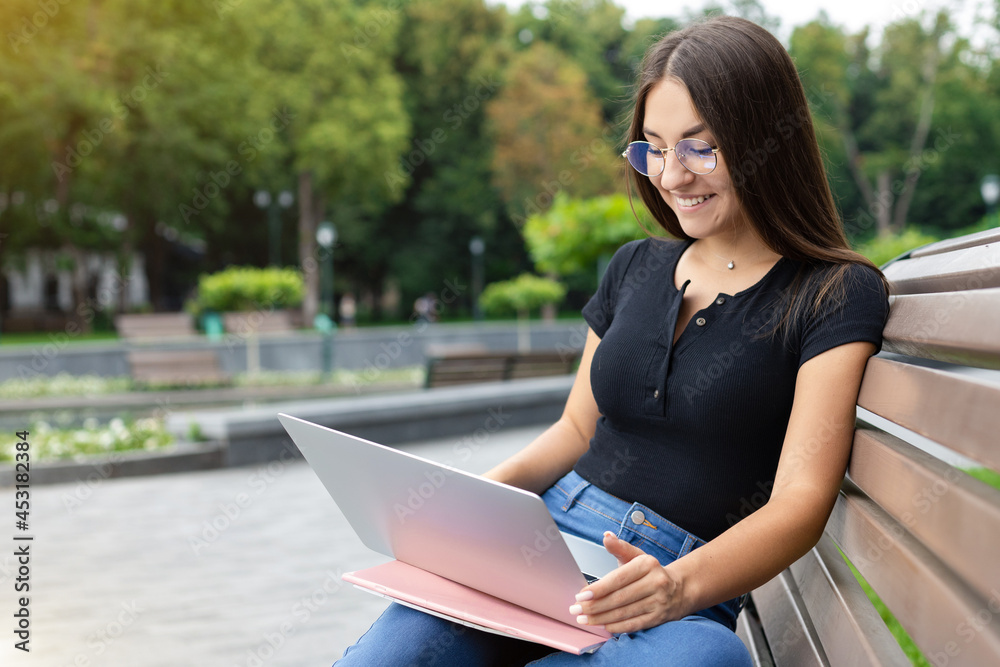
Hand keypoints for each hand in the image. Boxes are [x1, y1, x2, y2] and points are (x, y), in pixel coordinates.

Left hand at [568, 531, 684, 633]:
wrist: (680, 588)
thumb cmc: (651, 572)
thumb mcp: (637, 556)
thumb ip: (619, 547)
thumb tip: (606, 536)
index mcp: (647, 564)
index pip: (618, 578)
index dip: (598, 588)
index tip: (581, 595)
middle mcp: (656, 583)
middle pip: (620, 598)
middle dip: (595, 606)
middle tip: (576, 610)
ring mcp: (659, 602)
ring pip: (625, 613)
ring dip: (601, 618)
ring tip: (584, 619)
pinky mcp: (659, 617)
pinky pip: (634, 624)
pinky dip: (616, 626)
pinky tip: (602, 626)